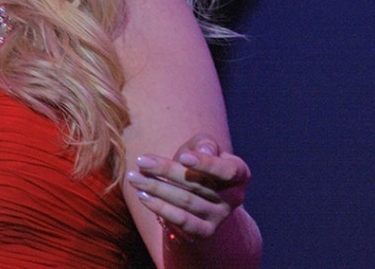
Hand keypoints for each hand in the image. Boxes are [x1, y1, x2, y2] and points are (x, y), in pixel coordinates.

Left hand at [126, 133, 250, 241]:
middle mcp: (235, 197)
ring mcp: (221, 216)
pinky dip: (161, 208)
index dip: (206, 164)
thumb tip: (205, 151)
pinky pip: (182, 221)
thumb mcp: (202, 147)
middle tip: (141, 161)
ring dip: (157, 189)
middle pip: (197, 184)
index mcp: (239, 173)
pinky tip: (143, 197)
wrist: (200, 196)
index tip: (183, 157)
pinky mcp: (205, 232)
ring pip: (186, 201)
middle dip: (166, 171)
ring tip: (135, 178)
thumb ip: (205, 144)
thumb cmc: (199, 163)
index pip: (226, 170)